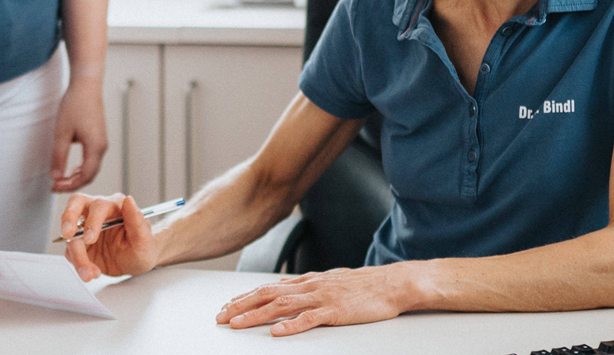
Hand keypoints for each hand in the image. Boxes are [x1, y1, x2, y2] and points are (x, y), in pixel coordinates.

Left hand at [50, 78, 107, 191]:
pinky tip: (71, 169)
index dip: (69, 185)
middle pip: (90, 175)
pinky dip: (81, 168)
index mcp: (95, 147)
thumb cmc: (75, 105)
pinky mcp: (98, 138)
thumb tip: (55, 176)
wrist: (87, 85)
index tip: (54, 187)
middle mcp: (102, 147)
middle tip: (55, 186)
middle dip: (73, 183)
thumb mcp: (61, 132)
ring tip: (60, 179)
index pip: (85, 176)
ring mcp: (101, 142)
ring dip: (77, 176)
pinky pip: (92, 159)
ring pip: (92, 168)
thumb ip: (58, 156)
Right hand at [60, 193, 161, 280]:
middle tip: (68, 235)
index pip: (99, 206)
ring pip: (71, 235)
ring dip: (77, 257)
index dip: (92, 221)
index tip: (91, 238)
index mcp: (115, 206)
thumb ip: (137, 220)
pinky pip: (71, 251)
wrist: (136, 263)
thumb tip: (129, 200)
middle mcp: (98, 212)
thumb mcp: (144, 239)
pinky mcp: (80, 243)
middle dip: (68, 218)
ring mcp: (86, 227)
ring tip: (89, 274)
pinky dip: (78, 264)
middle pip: (76, 204)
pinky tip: (91, 272)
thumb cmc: (143, 248)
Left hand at [216, 264, 418, 336]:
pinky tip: (277, 332)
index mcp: (307, 281)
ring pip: (282, 305)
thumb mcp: (329, 280)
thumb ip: (306, 285)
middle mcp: (310, 286)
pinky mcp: (336, 311)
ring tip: (237, 323)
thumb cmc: (363, 285)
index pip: (267, 288)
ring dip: (257, 315)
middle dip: (241, 305)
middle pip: (267, 294)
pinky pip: (310, 319)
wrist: (392, 283)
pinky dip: (292, 325)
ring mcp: (322, 298)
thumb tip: (283, 287)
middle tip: (220, 317)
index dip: (245, 297)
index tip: (226, 305)